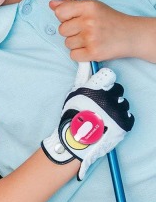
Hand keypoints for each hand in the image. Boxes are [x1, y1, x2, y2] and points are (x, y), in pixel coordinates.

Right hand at [41, 63, 133, 179]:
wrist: (77, 140)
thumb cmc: (73, 116)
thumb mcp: (74, 94)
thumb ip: (82, 78)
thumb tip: (84, 62)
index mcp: (94, 88)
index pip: (109, 75)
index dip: (105, 81)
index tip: (101, 87)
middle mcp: (107, 97)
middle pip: (118, 88)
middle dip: (111, 94)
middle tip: (102, 104)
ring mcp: (117, 110)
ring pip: (124, 102)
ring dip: (116, 107)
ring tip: (105, 116)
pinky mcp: (125, 123)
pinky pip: (129, 116)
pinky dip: (122, 119)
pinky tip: (111, 123)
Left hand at [49, 0, 134, 61]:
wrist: (131, 35)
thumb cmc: (108, 19)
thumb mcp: (92, 6)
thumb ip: (70, 4)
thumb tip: (51, 4)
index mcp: (88, 6)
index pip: (60, 12)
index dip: (64, 17)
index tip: (73, 19)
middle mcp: (89, 21)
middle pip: (62, 30)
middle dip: (71, 31)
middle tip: (85, 30)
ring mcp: (91, 38)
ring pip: (67, 43)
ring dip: (76, 43)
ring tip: (90, 39)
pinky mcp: (94, 53)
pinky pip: (73, 55)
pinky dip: (80, 54)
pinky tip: (90, 47)